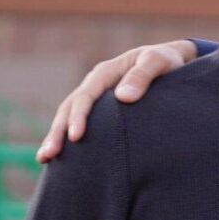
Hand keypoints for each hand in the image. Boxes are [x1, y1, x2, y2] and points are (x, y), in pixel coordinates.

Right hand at [37, 40, 197, 162]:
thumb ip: (142, 76)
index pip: (85, 97)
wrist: (173, 60)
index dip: (79, 117)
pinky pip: (81, 123)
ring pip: (69, 116)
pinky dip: (69, 137)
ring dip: (57, 136)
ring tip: (45, 159)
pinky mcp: (102, 110)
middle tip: (48, 155)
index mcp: (105, 73)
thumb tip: (123, 97)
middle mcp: (95, 84)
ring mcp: (96, 98)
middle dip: (57, 132)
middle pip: (69, 108)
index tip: (76, 137)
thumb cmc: (167, 61)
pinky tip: (63, 158)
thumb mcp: (159, 62)